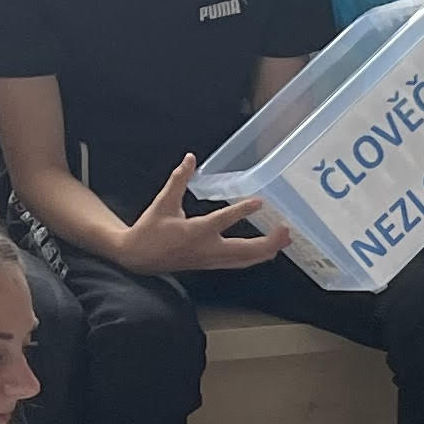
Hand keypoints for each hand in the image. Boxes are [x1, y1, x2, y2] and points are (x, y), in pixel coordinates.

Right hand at [115, 156, 288, 276]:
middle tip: (285, 230)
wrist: (138, 257)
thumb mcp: (163, 202)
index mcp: (195, 232)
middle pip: (245, 251)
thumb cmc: (151, 229)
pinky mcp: (213, 265)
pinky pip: (239, 263)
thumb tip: (190, 158)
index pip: (222, 221)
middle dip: (268, 242)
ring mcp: (212, 260)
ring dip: (267, 251)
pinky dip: (256, 258)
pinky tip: (268, 252)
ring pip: (245, 260)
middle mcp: (207, 249)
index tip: (259, 202)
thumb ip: (179, 180)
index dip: (241, 211)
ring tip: (285, 240)